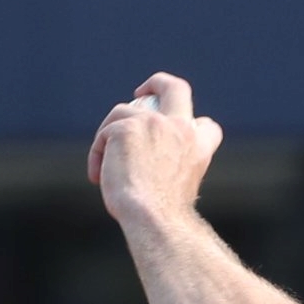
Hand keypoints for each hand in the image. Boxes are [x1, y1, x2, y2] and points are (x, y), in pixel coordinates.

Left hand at [87, 72, 224, 224]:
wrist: (154, 219)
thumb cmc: (163, 215)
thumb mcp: (177, 187)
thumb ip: (169, 165)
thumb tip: (143, 163)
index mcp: (199, 145)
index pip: (205, 125)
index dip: (192, 126)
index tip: (175, 133)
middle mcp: (181, 127)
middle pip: (174, 87)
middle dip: (157, 84)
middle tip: (141, 93)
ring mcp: (153, 123)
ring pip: (123, 112)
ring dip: (110, 134)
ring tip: (104, 164)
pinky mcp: (125, 127)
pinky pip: (104, 134)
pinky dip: (98, 154)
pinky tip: (97, 177)